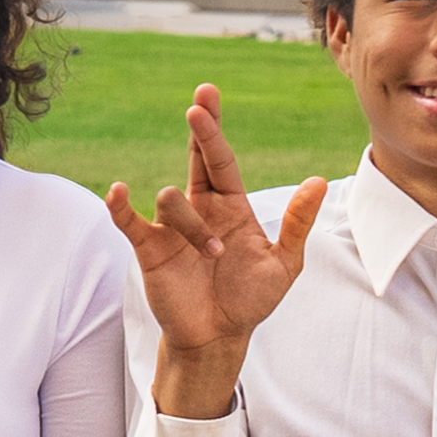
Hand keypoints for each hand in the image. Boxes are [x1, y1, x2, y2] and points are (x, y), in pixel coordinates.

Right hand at [104, 83, 326, 417]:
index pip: (221, 160)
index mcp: (231, 207)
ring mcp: (171, 228)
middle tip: (200, 103)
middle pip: (196, 159)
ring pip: (173, 199)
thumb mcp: (283, 264)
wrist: (218, 337)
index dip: (214, 130)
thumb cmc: (250, 300)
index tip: (207, 99)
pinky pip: (131, 222)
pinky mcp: (150, 249)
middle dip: (200, 131)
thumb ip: (296, 224)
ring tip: (211, 254)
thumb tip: (318, 181)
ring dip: (193, 223)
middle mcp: (200, 209)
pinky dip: (120, 207)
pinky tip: (118, 193)